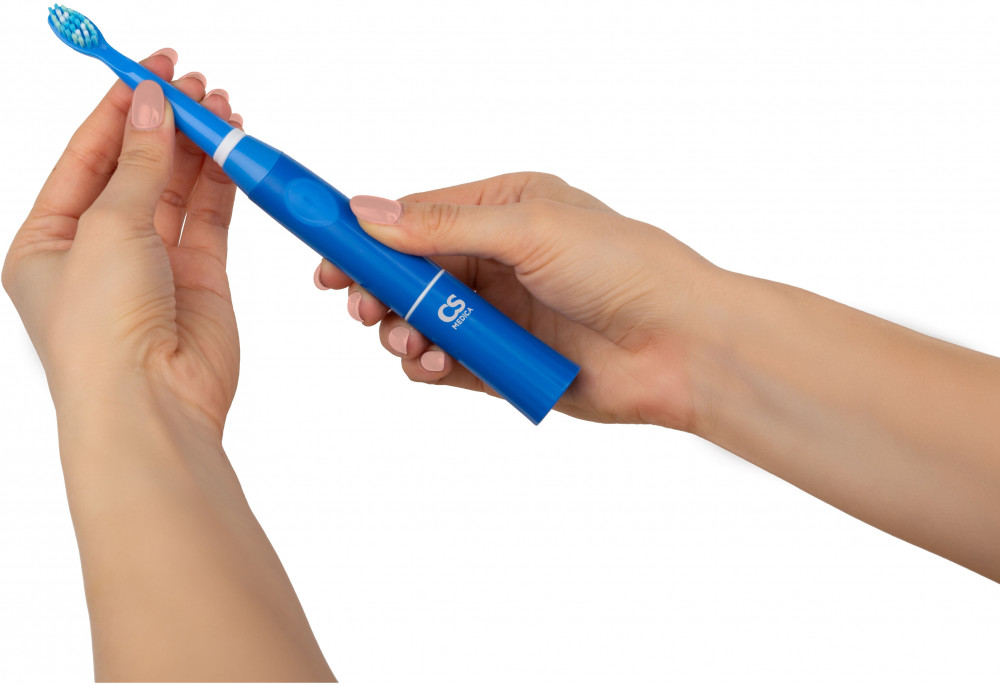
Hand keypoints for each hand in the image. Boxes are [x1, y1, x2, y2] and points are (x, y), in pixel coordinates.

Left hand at [3, 49, 242, 440]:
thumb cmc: (102, 332)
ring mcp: (152, 265)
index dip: (118, 108)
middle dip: (164, 123)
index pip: (85, 155)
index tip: (149, 68)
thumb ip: (139, 164)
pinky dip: (222, 182)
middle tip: (193, 84)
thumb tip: (154, 106)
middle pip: (135, 168)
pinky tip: (231, 149)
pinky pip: (210, 218)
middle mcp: (100, 249)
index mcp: (49, 239)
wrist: (151, 405)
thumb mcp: (107, 227)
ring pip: (177, 189)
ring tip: (220, 106)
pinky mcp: (200, 279)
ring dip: (198, 148)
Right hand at [315, 173, 722, 427]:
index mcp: (504, 211)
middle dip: (377, 291)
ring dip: (401, 331)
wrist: (682, 344)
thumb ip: (442, 226)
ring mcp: (500, 315)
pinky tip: (433, 364)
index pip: (416, 217)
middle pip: (410, 274)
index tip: (324, 257)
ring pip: (422, 321)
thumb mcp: (528, 229)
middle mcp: (498, 260)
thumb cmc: (623, 267)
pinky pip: (447, 364)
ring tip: (407, 340)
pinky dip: (429, 366)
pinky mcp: (506, 364)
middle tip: (359, 307)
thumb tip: (366, 211)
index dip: (366, 238)